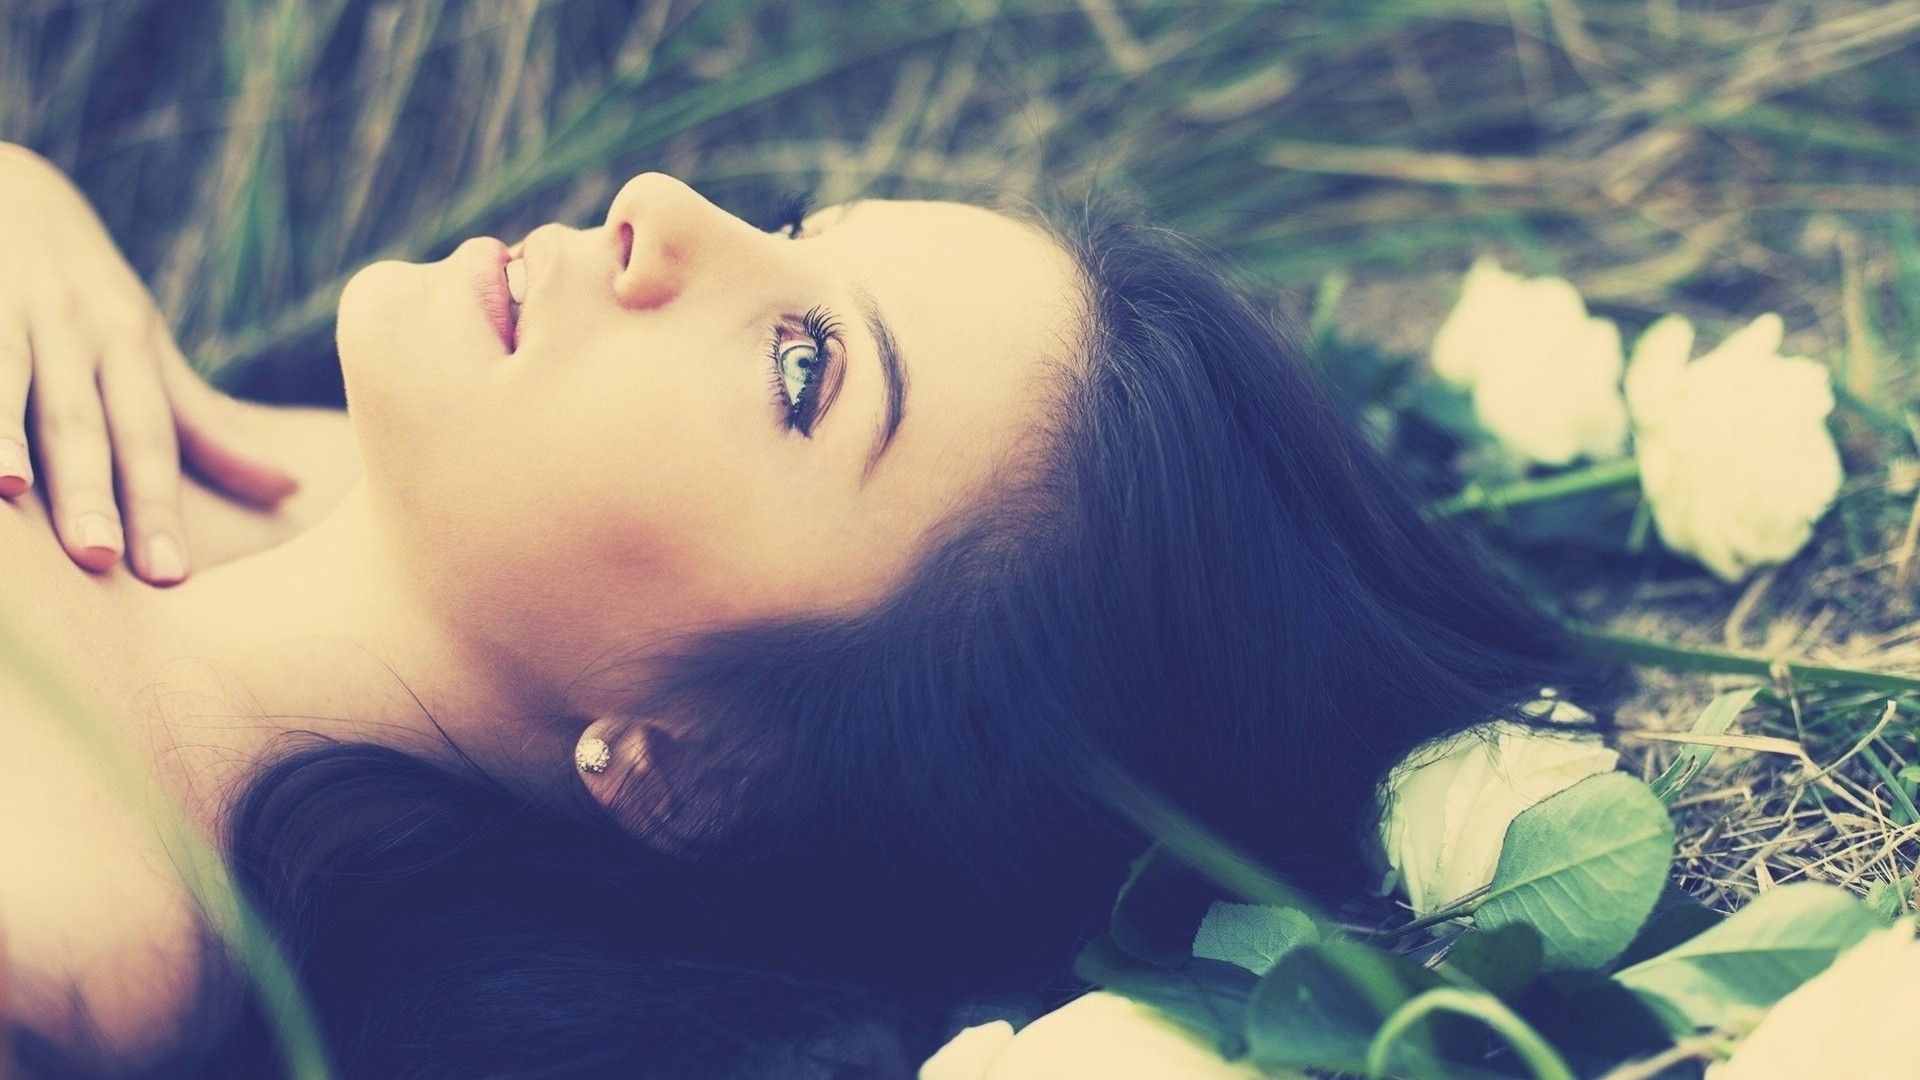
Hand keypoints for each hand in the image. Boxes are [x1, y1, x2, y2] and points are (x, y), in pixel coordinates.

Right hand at [0, 141, 300, 584]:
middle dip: (90, 488)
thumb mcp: (146, 344)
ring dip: (3, 434)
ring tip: (8, 489)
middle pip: (79, 419)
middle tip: (100, 557)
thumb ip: (202, 422)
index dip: (157, 507)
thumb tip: (288, 487)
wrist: (4, 181)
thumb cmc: (82, 288)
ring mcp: (1, 308)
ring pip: (1, 378)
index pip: (147, 438)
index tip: (169, 578)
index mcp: (125, 344)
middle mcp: (67, 326)